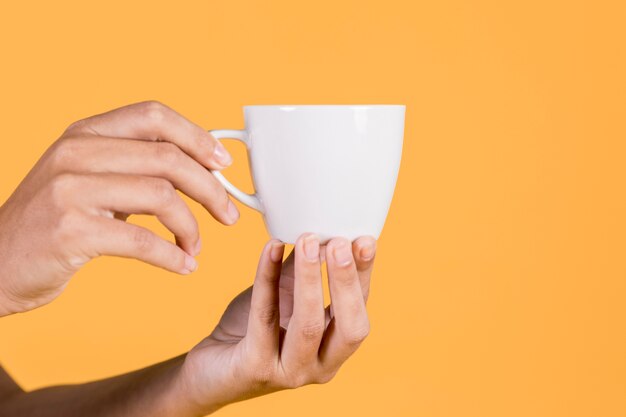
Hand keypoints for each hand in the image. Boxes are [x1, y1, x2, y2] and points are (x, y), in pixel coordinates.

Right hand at [0, 101, 238, 315]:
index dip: (198, 137)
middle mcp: (76, 153)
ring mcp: (70, 190)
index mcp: (85, 133)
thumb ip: (134, 166)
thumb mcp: (88, 178)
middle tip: (229, 214)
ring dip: (192, 227)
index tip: (223, 164)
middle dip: (211, 189)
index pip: (154, 115)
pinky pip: (143, 242)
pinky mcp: (70, 231)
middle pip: (168, 158)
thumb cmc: (53, 222)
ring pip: (162, 196)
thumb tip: (202, 168)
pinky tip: (184, 266)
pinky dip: (173, 256)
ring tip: (197, 246)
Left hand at [178, 234, 375, 413]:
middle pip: (350, 327)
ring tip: (307, 241)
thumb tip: (318, 230)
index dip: (364, 274)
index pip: (360, 310)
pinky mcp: (256, 368)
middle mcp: (321, 366)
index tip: (365, 240)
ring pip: (309, 325)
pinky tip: (271, 249)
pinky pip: (265, 317)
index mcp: (334, 348)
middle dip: (346, 281)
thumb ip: (302, 271)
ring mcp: (290, 372)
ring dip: (310, 278)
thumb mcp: (283, 297)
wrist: (210, 370)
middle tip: (339, 242)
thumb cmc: (251, 332)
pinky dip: (268, 277)